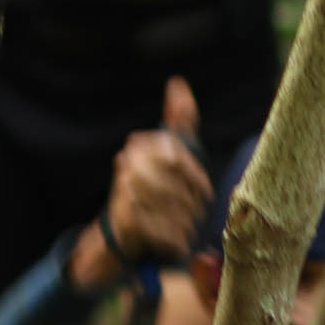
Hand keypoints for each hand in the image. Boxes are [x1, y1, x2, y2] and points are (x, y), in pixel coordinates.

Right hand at [100, 76, 210, 265]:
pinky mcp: (126, 222)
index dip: (196, 177)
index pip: (177, 158)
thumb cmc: (152, 189)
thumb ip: (177, 119)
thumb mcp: (166, 151)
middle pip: (179, 185)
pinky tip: (176, 241)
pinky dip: (175, 240)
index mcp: (139, 150)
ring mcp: (125, 195)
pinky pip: (165, 231)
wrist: (121, 234)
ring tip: (183, 227)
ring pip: (176, 209)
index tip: (202, 191)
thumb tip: (178, 82)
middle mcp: (128, 168)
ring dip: (185, 222)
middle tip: (192, 213)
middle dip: (191, 202)